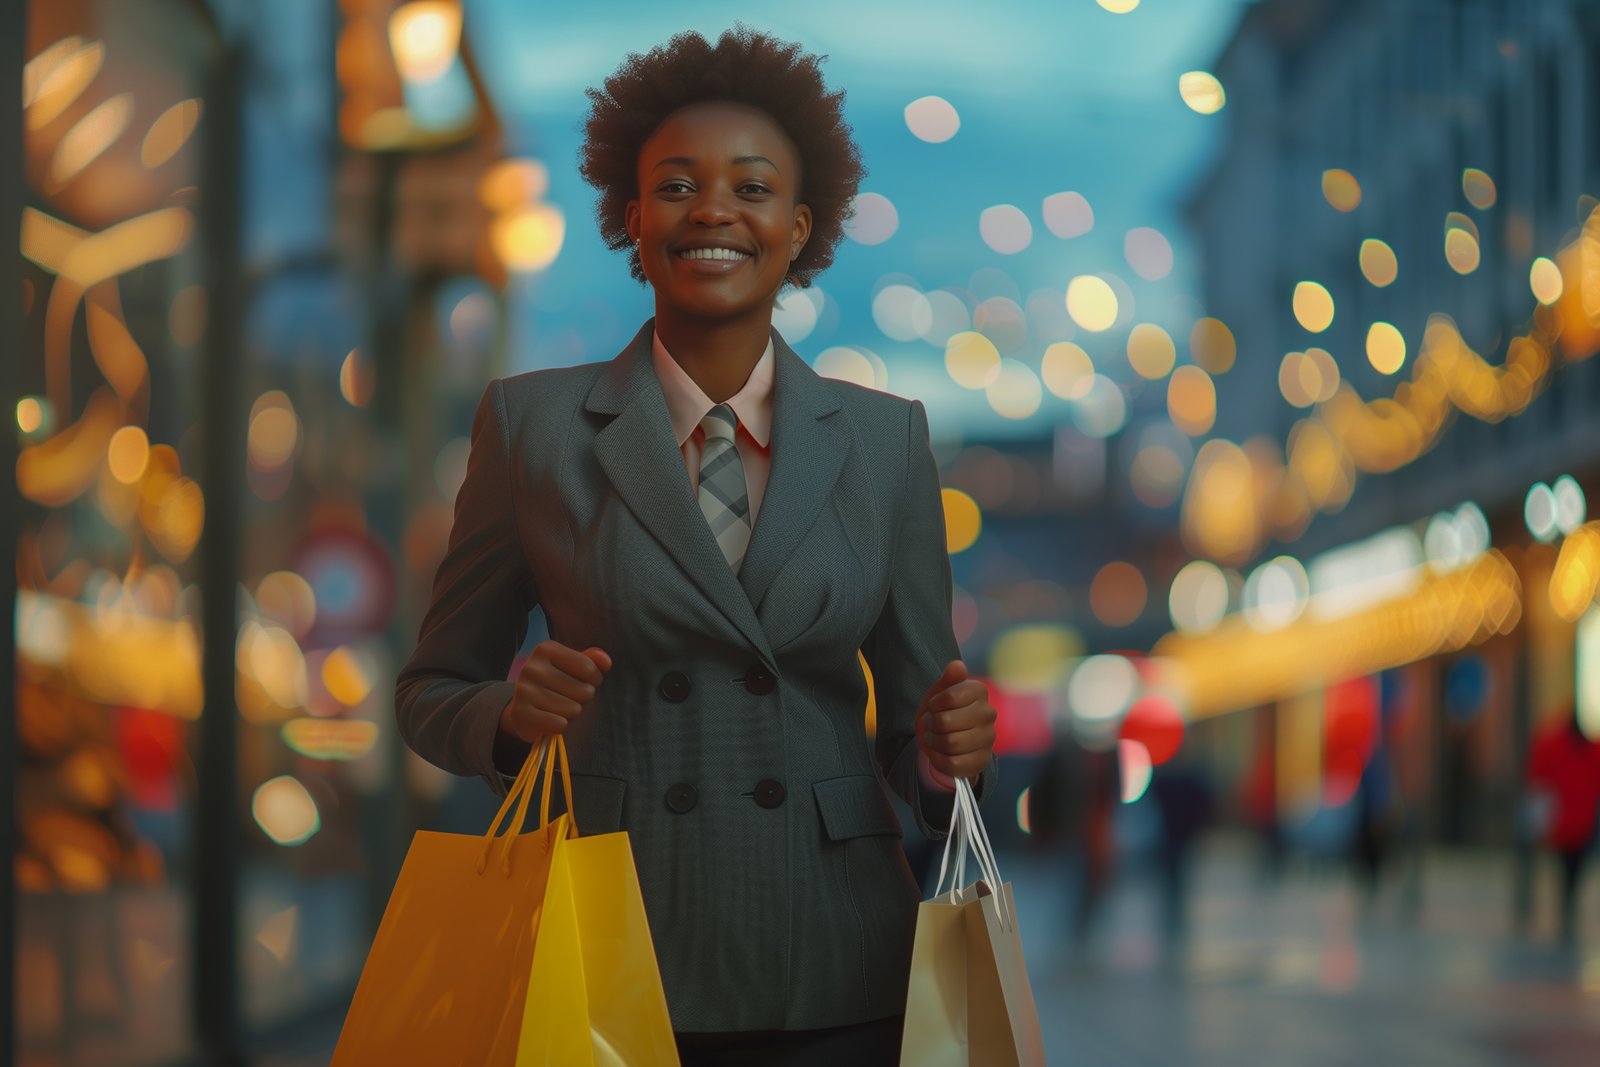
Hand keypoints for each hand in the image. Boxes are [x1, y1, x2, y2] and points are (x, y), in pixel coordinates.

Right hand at [498, 640, 611, 743]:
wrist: (524, 710)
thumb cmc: (555, 685)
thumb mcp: (573, 667)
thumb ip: (592, 661)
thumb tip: (606, 661)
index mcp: (545, 649)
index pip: (589, 668)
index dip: (594, 680)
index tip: (581, 681)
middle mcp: (531, 667)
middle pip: (584, 691)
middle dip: (582, 699)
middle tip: (567, 698)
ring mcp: (523, 691)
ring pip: (573, 709)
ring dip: (571, 714)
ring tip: (558, 709)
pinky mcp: (521, 714)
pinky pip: (560, 724)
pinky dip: (560, 726)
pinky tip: (550, 720)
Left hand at [915, 660, 996, 782]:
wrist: (947, 737)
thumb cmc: (943, 710)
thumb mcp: (940, 691)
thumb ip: (949, 678)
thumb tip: (957, 665)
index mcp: (980, 691)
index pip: (949, 698)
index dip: (934, 704)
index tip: (934, 706)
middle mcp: (989, 714)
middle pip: (945, 722)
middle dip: (931, 724)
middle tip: (932, 724)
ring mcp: (988, 739)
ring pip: (950, 743)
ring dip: (934, 742)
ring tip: (936, 738)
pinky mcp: (981, 761)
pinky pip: (953, 764)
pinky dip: (939, 759)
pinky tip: (940, 753)